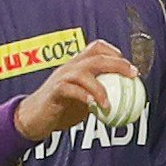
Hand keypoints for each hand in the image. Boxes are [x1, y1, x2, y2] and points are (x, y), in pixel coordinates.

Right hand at [12, 40, 138, 140]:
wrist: (33, 117)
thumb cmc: (60, 108)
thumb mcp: (84, 98)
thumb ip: (99, 94)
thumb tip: (125, 100)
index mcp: (77, 65)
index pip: (96, 47)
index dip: (115, 52)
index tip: (129, 66)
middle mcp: (70, 67)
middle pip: (96, 57)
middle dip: (117, 64)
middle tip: (132, 75)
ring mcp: (61, 77)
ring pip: (84, 73)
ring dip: (100, 88)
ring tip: (108, 103)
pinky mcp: (54, 91)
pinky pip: (70, 89)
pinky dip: (83, 96)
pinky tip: (92, 105)